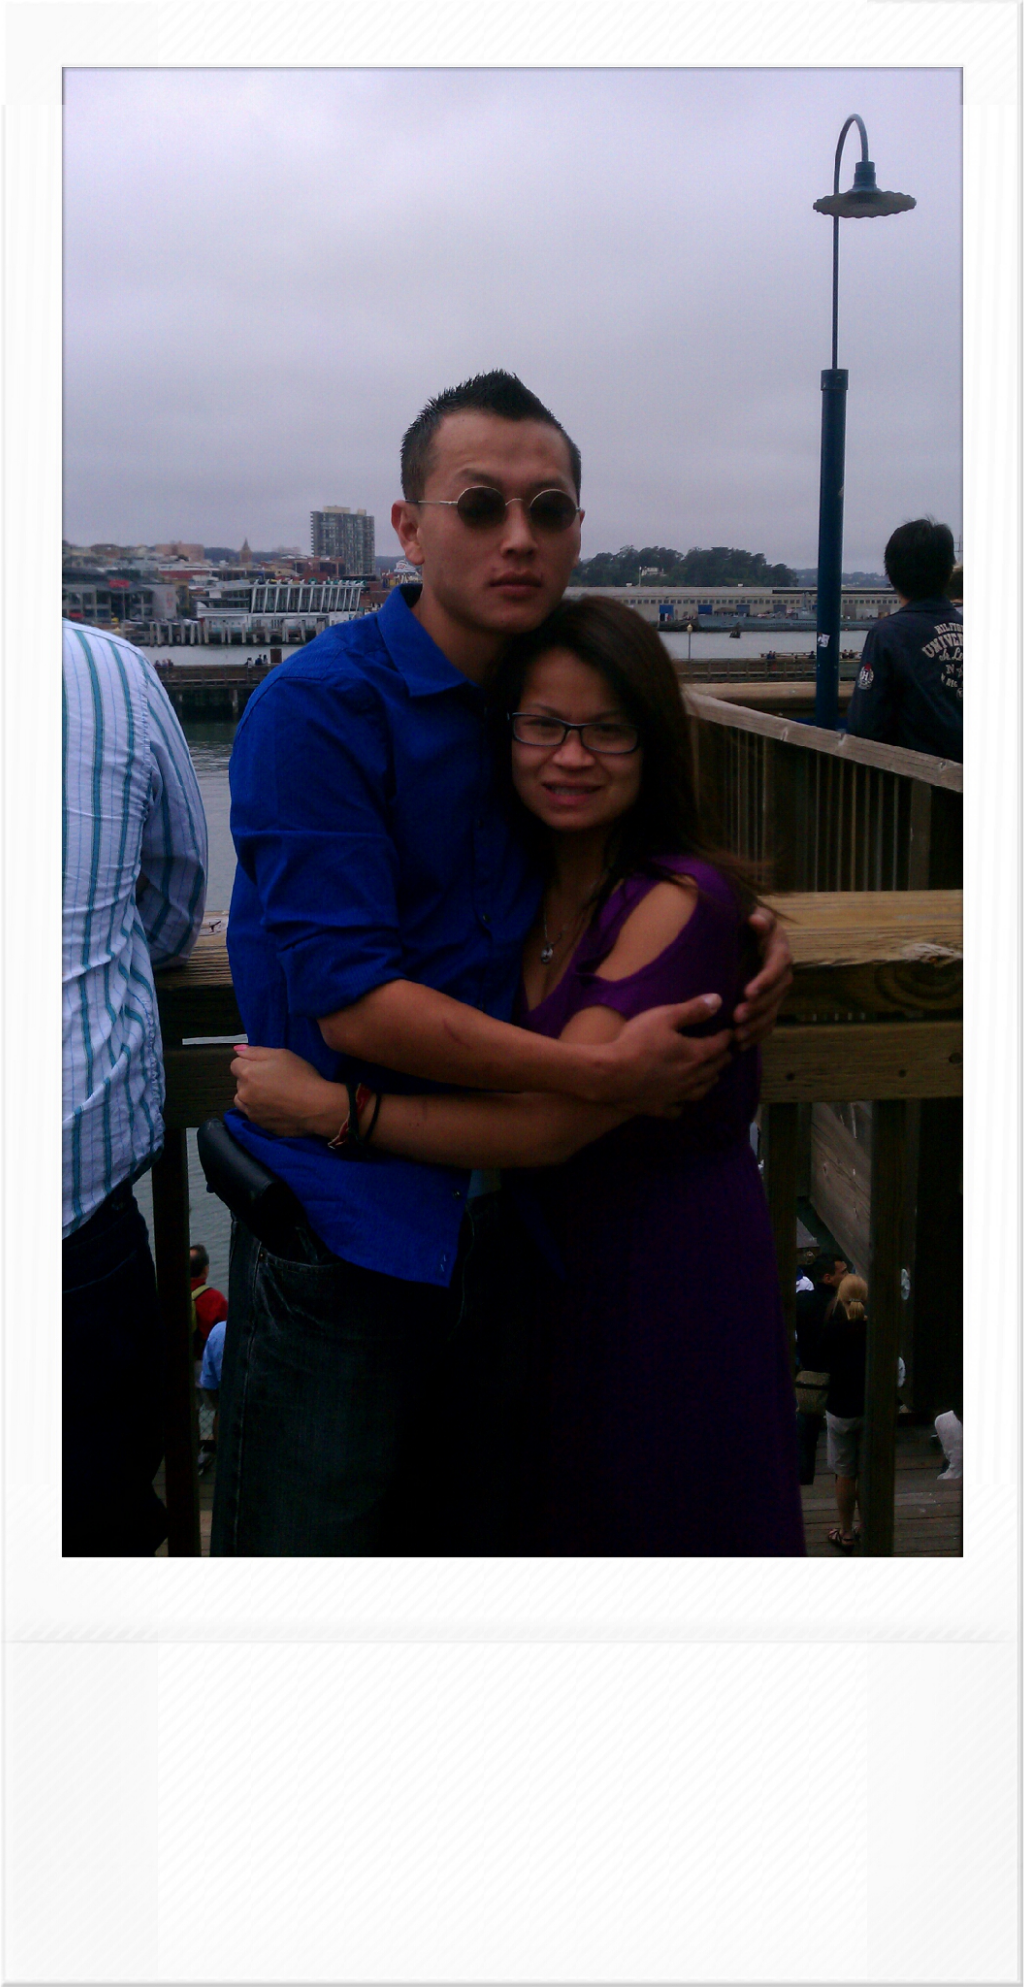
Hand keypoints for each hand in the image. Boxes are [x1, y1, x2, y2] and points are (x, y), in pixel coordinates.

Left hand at [231, 1044, 342, 1138]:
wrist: (315, 1106)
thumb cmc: (300, 1076)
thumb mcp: (281, 1054)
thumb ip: (255, 1051)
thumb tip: (237, 1050)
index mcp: (247, 1073)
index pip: (235, 1064)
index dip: (250, 1063)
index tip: (265, 1066)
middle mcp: (243, 1093)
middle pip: (240, 1082)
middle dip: (250, 1080)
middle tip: (272, 1080)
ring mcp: (250, 1111)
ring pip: (243, 1100)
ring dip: (250, 1096)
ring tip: (271, 1096)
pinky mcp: (259, 1125)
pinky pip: (253, 1114)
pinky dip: (260, 1110)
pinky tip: (276, 1108)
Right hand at [599, 995, 732, 1115]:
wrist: (610, 1075)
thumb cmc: (637, 1041)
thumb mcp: (664, 1017)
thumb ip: (692, 1010)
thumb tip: (718, 1000)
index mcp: (695, 1055)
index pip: (719, 1046)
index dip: (725, 1038)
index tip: (729, 1033)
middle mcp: (691, 1078)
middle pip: (714, 1069)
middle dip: (722, 1059)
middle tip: (725, 1053)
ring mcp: (677, 1096)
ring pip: (701, 1090)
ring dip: (710, 1081)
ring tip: (712, 1076)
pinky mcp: (661, 1108)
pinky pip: (678, 1109)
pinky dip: (684, 1104)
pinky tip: (681, 1101)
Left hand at [733, 908, 792, 1047]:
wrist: (755, 940)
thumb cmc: (754, 927)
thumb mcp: (759, 918)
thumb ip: (760, 919)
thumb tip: (756, 920)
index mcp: (781, 954)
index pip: (777, 968)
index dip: (765, 981)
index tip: (748, 992)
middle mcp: (784, 976)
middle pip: (775, 995)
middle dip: (757, 1008)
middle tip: (737, 1017)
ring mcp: (778, 993)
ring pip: (772, 1013)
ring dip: (756, 1026)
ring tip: (737, 1036)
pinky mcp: (771, 1006)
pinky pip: (768, 1024)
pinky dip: (756, 1036)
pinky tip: (741, 1046)